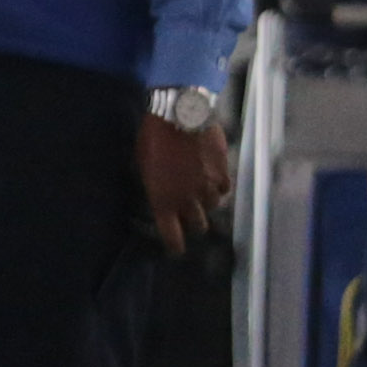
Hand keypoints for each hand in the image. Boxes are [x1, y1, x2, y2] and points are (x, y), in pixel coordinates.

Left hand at [137, 112, 229, 252]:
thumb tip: (161, 195)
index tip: (177, 249)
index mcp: (163, 201)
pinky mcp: (223, 174)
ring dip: (206, 204)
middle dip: (193, 225)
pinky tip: (214, 182)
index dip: (175, 245)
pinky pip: (224, 190)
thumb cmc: (153, 139)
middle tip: (191, 220)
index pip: (172, 235)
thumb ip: (155, 186)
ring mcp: (208, 188)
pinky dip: (218, 189)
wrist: (180, 116)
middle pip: (197, 225)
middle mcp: (188, 200)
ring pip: (213, 207)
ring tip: (202, 196)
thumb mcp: (143, 166)